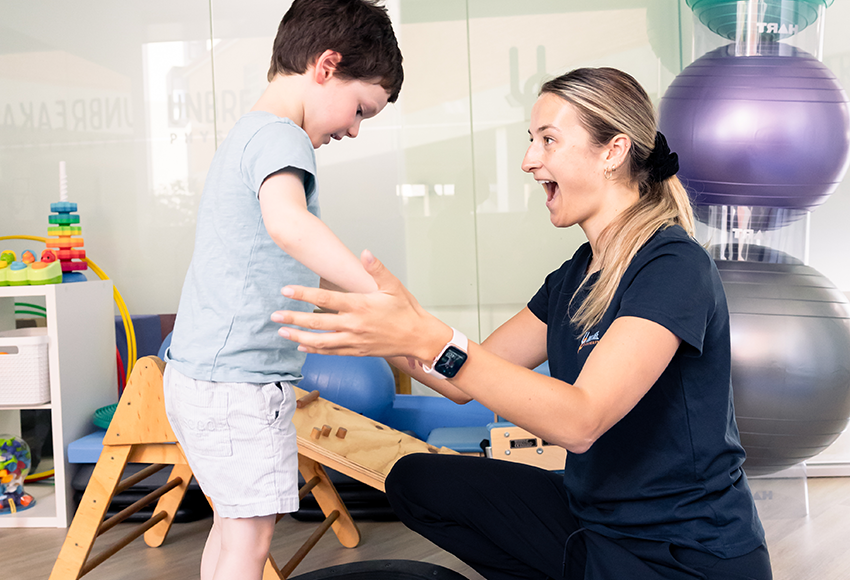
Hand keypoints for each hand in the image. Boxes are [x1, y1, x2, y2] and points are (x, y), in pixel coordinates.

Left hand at [271, 250, 450, 360]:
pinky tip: (302, 347)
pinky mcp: (357, 351)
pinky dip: (315, 350)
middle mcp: (354, 325)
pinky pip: (332, 352)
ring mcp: (354, 341)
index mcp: (360, 306)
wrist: (418, 338)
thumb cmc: (406, 311)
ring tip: (282, 333)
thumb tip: (365, 252)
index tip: (285, 291)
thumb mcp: (393, 286)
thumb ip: (376, 269)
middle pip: (316, 322)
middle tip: (274, 316)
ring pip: (320, 341)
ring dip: (299, 337)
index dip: (303, 295)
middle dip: (293, 318)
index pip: (325, 299)